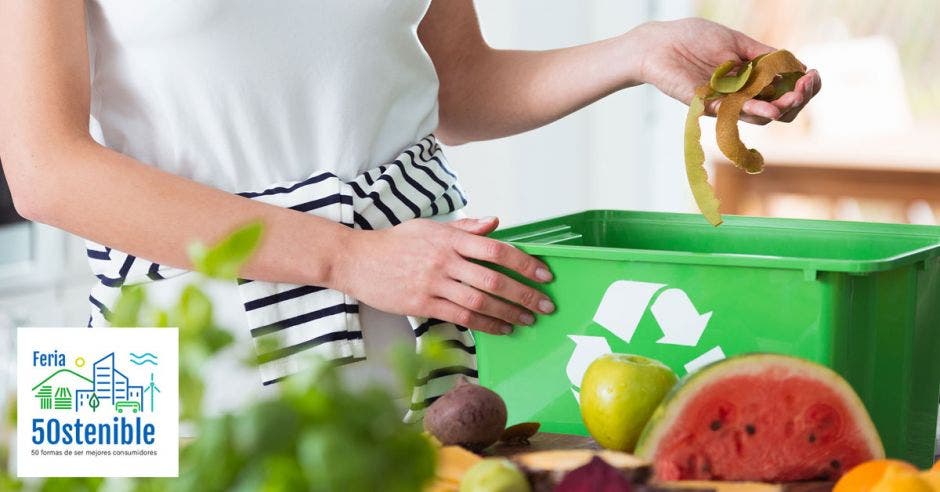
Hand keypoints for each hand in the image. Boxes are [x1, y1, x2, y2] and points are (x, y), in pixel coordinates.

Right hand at [333, 217, 555, 334]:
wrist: (357, 259)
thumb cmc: (395, 242)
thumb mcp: (430, 227)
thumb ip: (465, 227)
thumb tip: (496, 222)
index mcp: (450, 238)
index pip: (497, 249)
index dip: (524, 263)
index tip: (544, 274)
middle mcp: (445, 260)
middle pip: (494, 279)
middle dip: (525, 294)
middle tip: (545, 304)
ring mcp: (434, 283)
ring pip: (480, 302)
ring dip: (509, 312)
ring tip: (528, 319)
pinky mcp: (423, 304)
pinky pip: (461, 317)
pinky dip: (485, 324)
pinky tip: (501, 328)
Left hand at [628, 18, 820, 124]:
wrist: (659, 43)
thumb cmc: (693, 38)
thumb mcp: (736, 41)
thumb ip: (764, 54)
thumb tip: (796, 66)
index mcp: (750, 79)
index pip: (784, 91)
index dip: (804, 87)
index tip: (813, 75)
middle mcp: (740, 95)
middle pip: (778, 110)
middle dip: (798, 99)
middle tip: (806, 86)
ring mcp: (724, 103)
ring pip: (760, 116)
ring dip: (781, 108)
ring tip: (793, 98)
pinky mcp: (706, 106)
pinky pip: (733, 114)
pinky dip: (754, 111)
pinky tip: (770, 108)